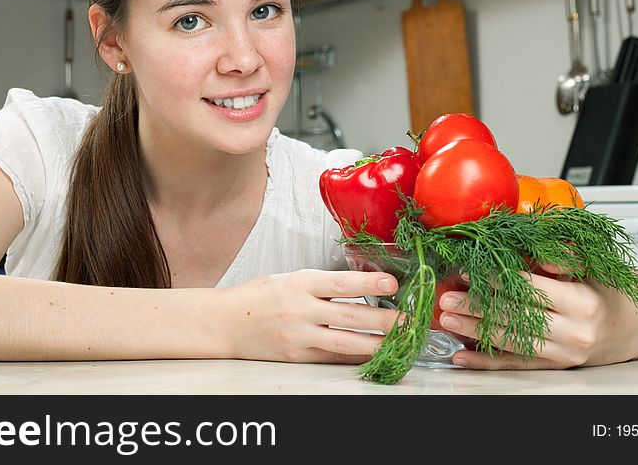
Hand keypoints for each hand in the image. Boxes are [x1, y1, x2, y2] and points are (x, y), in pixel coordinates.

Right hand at [225, 269, 400, 363]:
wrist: (226, 323)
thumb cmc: (260, 296)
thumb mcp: (290, 278)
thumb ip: (322, 285)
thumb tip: (363, 286)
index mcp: (300, 283)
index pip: (341, 283)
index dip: (369, 282)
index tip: (393, 282)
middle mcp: (300, 309)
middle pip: (350, 316)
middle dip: (385, 319)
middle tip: (411, 320)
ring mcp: (298, 335)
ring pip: (345, 342)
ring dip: (377, 343)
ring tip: (400, 341)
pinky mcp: (297, 356)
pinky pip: (332, 358)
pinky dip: (355, 357)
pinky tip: (374, 354)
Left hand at [436, 264, 637, 369]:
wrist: (634, 327)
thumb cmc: (607, 291)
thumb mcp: (592, 268)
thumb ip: (563, 259)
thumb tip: (535, 254)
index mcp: (581, 302)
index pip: (529, 290)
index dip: (496, 279)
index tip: (468, 270)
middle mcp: (573, 332)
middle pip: (515, 317)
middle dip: (476, 307)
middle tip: (447, 299)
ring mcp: (562, 353)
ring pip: (511, 342)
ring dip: (475, 331)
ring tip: (447, 321)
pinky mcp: (554, 366)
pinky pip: (515, 365)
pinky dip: (486, 362)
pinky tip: (463, 356)